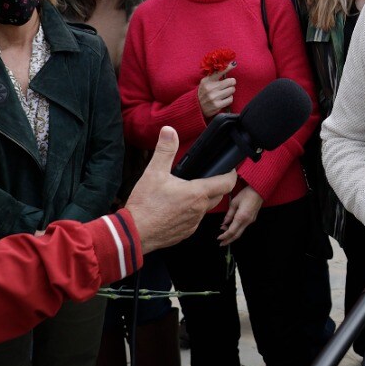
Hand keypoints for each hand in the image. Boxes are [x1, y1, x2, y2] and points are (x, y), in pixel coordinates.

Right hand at [124, 127, 237, 253]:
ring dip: (202, 200)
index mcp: (197, 193)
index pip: (227, 183)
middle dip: (216, 186)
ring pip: (205, 209)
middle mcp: (199, 210)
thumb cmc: (145, 205)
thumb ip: (165, 150)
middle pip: (218, 196)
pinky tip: (178, 208)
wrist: (133, 234)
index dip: (231, 174)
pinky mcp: (185, 233)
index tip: (229, 168)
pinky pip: (194, 221)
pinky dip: (191, 213)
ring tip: (189, 192)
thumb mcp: (154, 173)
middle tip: (207, 177)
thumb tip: (169, 131)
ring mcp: (193, 224)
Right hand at [197, 66, 235, 118]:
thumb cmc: (204, 92)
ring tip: (224, 93)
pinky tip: (223, 99)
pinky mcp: (217, 105)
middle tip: (227, 85)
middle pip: (231, 81)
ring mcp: (214, 97)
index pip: (220, 71)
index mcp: (207, 80)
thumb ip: (214, 75)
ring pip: (232, 90)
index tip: (234, 64)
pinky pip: (230, 99)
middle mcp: (210, 88)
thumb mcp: (205, 82)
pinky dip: (229, 99)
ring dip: (230, 91)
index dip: (228, 67)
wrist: (196, 107)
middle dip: (231, 83)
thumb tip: (226, 66)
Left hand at [218, 185, 262, 245]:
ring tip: (224, 234)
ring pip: (240, 232)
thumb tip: (224, 223)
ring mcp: (250, 220)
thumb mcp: (234, 202)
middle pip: (237, 235)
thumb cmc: (246, 194)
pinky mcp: (252, 218)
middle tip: (221, 244)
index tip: (219, 238)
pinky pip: (243, 227)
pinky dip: (236, 230)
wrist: (259, 191)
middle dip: (228, 240)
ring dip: (232, 235)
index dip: (224, 236)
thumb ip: (229, 214)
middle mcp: (247, 221)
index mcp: (241, 217)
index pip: (231, 231)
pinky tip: (231, 227)